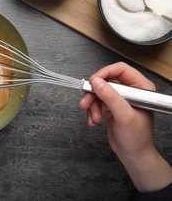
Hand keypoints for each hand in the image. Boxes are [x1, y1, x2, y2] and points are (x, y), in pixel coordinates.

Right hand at [78, 62, 171, 192]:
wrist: (134, 156)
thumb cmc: (137, 139)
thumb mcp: (124, 116)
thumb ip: (110, 97)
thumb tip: (97, 82)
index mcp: (140, 88)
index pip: (120, 70)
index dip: (104, 73)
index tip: (92, 82)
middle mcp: (130, 91)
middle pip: (105, 81)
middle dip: (93, 93)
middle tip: (85, 103)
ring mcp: (119, 99)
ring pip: (98, 92)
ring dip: (91, 105)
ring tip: (93, 117)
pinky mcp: (110, 107)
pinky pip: (95, 102)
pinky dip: (91, 111)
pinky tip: (94, 121)